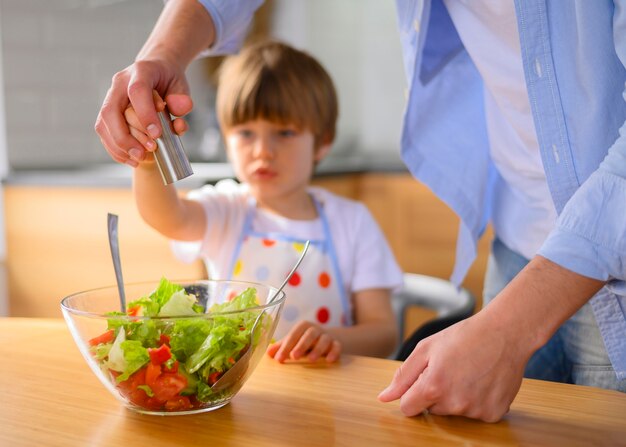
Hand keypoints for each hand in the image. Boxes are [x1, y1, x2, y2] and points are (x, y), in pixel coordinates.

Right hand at [95, 59, 191, 166]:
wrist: (158, 71)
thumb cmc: (170, 81)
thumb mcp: (181, 86)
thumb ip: (182, 100)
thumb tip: (180, 112)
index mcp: (141, 71)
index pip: (137, 91)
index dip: (145, 114)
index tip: (157, 134)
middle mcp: (120, 83)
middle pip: (111, 111)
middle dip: (126, 137)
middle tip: (146, 152)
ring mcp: (111, 97)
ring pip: (103, 123)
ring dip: (119, 146)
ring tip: (139, 159)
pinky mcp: (107, 112)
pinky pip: (104, 132)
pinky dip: (115, 149)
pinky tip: (131, 159)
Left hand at [267, 321, 341, 362]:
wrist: (328, 340)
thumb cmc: (306, 341)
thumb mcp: (294, 342)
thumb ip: (282, 346)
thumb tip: (267, 353)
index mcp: (303, 327)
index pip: (293, 334)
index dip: (286, 346)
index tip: (279, 359)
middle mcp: (315, 329)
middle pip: (309, 334)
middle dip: (301, 345)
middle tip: (294, 357)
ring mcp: (327, 336)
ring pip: (324, 340)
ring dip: (318, 349)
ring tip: (311, 360)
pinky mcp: (337, 344)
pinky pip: (337, 346)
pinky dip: (334, 352)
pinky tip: (329, 360)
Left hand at [377, 312, 527, 421]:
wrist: (505, 332)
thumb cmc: (464, 336)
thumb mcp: (426, 349)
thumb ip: (403, 376)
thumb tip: (384, 398)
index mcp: (433, 386)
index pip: (408, 408)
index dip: (412, 394)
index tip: (423, 381)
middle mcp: (454, 403)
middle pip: (432, 410)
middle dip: (436, 393)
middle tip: (451, 369)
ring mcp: (476, 411)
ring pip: (455, 412)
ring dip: (458, 397)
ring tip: (470, 372)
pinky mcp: (493, 414)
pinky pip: (476, 413)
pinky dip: (478, 401)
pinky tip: (483, 380)